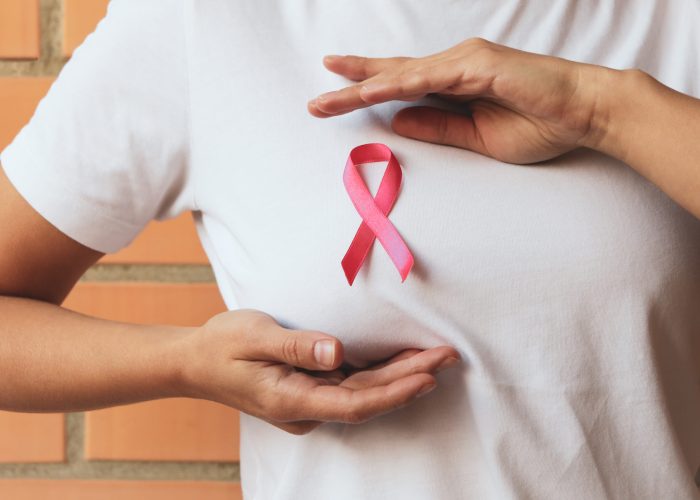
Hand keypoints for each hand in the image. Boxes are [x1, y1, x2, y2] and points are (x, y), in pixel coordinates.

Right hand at [175, 309, 460, 434]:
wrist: (195, 362)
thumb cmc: (221, 345)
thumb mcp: (253, 335)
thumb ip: (296, 344)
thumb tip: (338, 351)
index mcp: (292, 399)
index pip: (355, 403)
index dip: (395, 392)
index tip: (428, 375)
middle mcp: (305, 408)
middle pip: (367, 398)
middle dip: (410, 379)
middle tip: (448, 356)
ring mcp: (308, 402)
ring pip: (363, 393)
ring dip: (400, 377)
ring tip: (436, 358)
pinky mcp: (309, 391)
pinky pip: (351, 386)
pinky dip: (380, 374)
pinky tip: (403, 361)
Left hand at [309, 37, 612, 163]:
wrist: (583, 114)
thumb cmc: (537, 125)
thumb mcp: (476, 138)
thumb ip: (437, 127)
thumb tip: (397, 122)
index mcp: (453, 85)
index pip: (400, 87)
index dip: (366, 90)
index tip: (333, 98)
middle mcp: (454, 67)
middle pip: (392, 76)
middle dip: (352, 86)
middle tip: (316, 98)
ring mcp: (465, 63)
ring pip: (403, 75)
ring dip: (365, 86)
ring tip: (329, 96)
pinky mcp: (478, 66)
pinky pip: (430, 78)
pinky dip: (398, 84)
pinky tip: (370, 92)